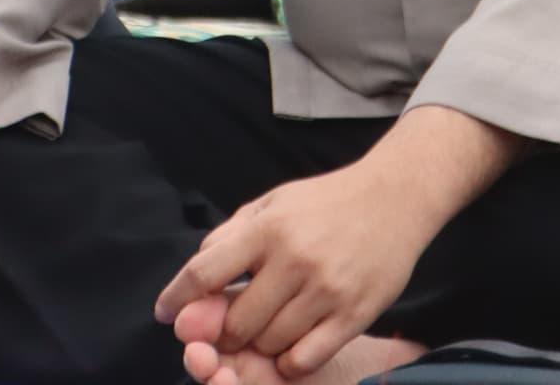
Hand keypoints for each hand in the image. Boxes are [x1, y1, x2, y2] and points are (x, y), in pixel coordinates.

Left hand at [152, 158, 439, 384]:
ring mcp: (326, 289)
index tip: (165, 314)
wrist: (394, 198)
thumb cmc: (327, 202)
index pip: (204, 271)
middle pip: (236, 322)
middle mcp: (294, 259)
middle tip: (230, 326)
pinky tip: (290, 346)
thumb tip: (197, 270)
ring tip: (268, 328)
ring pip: (269, 343)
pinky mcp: (354, 313)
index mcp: (267, 228)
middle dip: (225, 331)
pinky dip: (289, 361)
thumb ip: (233, 233)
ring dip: (260, 345)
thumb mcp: (274, 201)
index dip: (177, 297)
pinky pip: (306, 357)